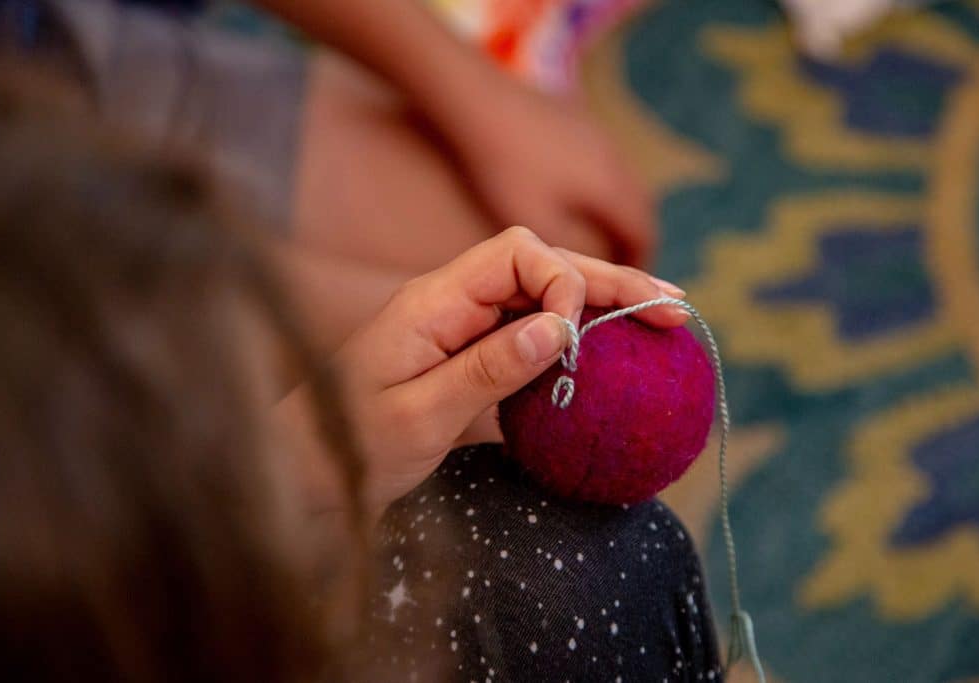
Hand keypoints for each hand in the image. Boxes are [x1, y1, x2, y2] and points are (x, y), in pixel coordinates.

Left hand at [335, 227, 685, 511]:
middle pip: (541, 267)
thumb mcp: (418, 415)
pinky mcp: (468, 355)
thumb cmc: (347, 445)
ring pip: (542, 298)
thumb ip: (487, 368)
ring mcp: (461, 327)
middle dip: (608, 281)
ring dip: (601, 306)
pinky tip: (610, 355)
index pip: (517, 254)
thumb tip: (561, 326)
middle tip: (672, 305)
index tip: (580, 335)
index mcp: (433, 301)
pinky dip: (574, 339)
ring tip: (659, 320)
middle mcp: (451, 302)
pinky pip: (529, 333)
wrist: (306, 470)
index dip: (563, 280)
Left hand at [440, 73, 657, 266]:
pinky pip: (602, 167)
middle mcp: (615, 161)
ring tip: (597, 240)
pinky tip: (572, 201)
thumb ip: (569, 256)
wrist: (478, 97)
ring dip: (616, 217)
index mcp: (611, 188)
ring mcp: (598, 138)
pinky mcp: (577, 123)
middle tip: (618, 271)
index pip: (643, 236)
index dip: (640, 268)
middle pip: (639, 212)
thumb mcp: (537, 222)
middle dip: (632, 244)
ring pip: (620, 188)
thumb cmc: (505, 166)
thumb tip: (589, 282)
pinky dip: (600, 193)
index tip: (630, 292)